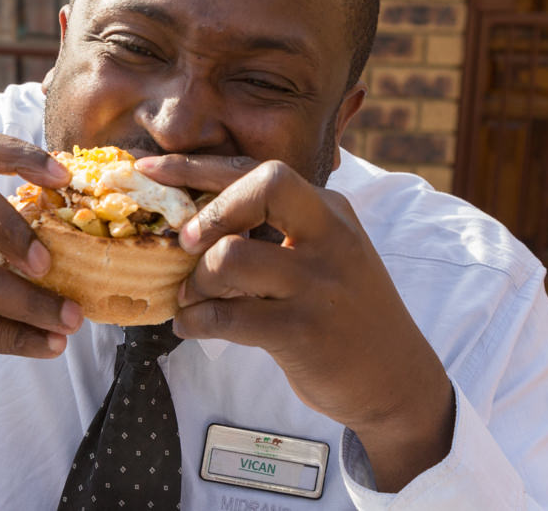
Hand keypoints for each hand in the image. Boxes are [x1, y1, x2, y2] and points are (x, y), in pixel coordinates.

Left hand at [136, 154, 454, 491]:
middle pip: (263, 186)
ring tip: (194, 297)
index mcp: (331, 211)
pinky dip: (196, 321)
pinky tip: (192, 326)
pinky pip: (226, 317)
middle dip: (210, 212)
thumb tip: (194, 217)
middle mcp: (331, 237)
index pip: (262, 170)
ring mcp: (319, 283)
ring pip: (230, 257)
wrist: (396, 380)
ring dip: (197, 281)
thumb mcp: (326, 255)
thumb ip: (278, 230)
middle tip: (186, 244)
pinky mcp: (303, 331)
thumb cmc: (344, 311)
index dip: (200, 167)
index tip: (151, 168)